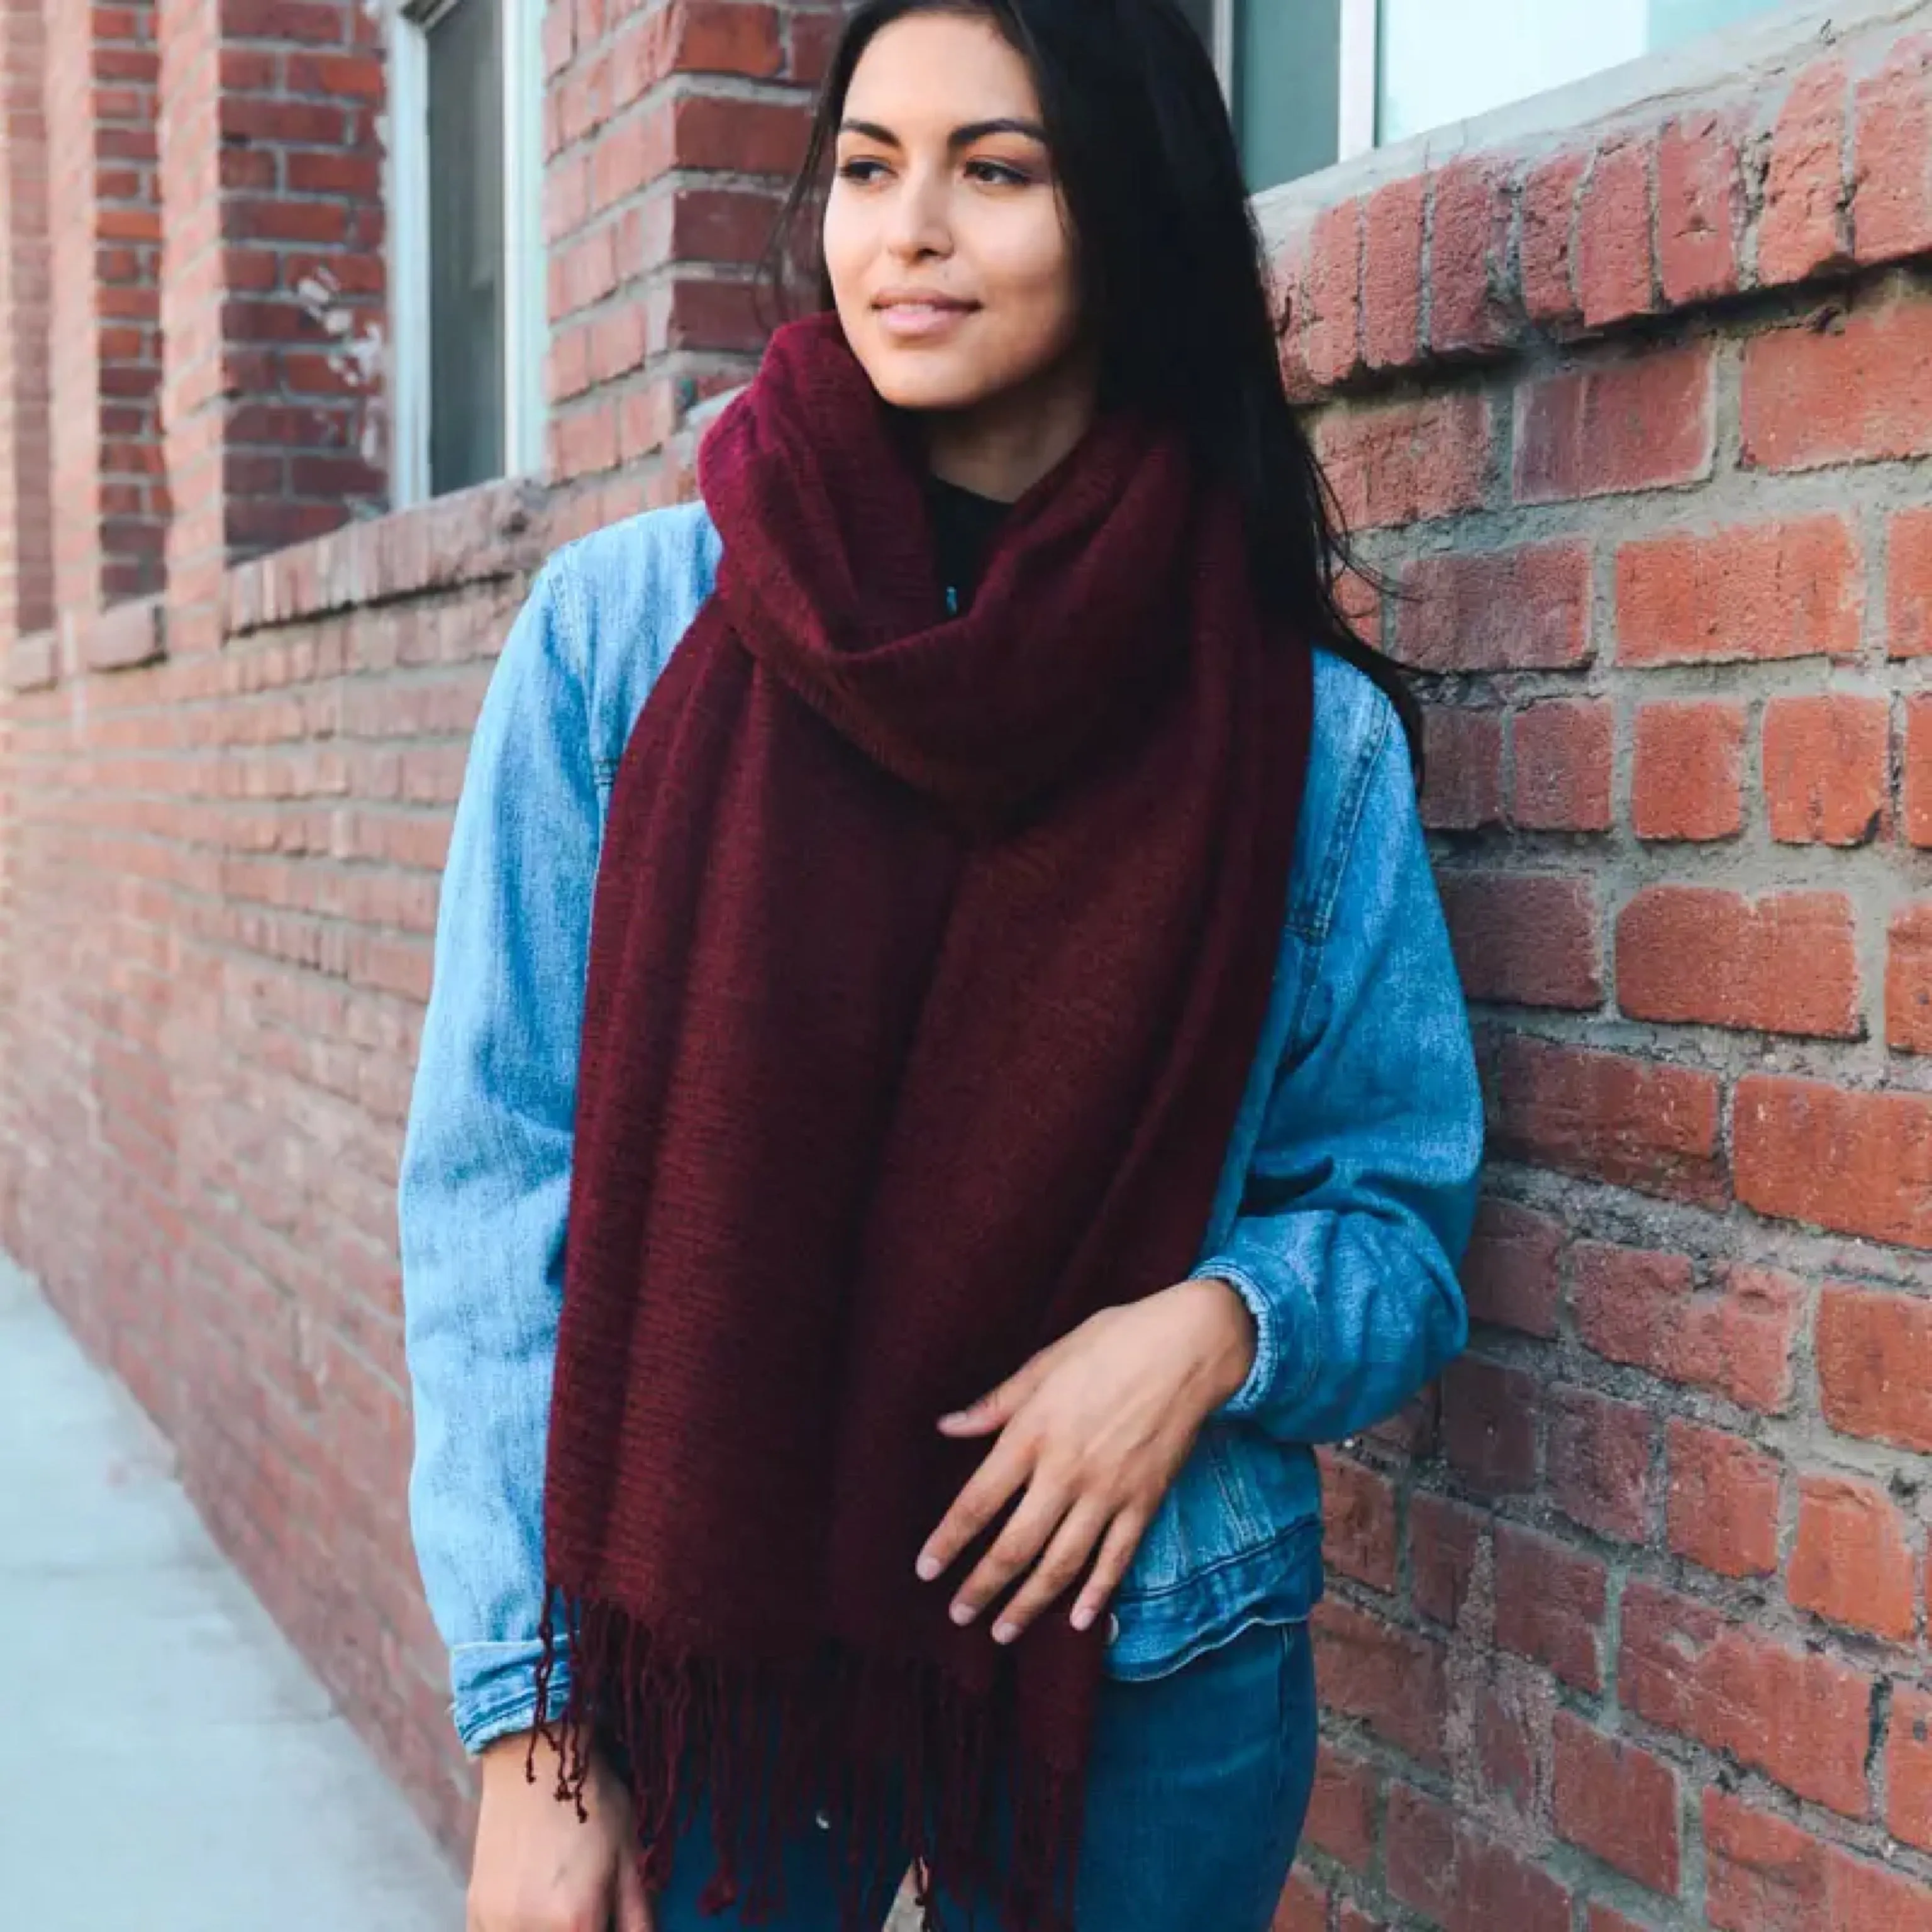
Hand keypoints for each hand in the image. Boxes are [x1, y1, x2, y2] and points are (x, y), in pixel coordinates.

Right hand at [468, 1730, 652, 1931]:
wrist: (535, 1758)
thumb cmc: (591, 1800)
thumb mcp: (629, 1856)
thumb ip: (637, 1916)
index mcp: (575, 1924)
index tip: (609, 1919)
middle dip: (581, 1930)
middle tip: (591, 1909)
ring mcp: (496, 1925)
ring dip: (551, 1931)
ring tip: (563, 1906)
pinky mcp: (475, 1913)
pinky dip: (518, 1930)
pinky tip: (535, 1910)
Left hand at [916, 1277, 1255, 1644]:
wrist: (1189, 1346)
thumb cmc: (1113, 1342)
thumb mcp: (1047, 1361)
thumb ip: (997, 1403)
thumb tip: (947, 1426)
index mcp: (1033, 1433)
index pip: (978, 1502)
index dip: (948, 1541)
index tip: (926, 1570)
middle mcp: (1066, 1472)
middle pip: (1015, 1545)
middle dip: (983, 1586)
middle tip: (958, 1616)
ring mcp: (1108, 1492)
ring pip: (1061, 1563)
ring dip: (1029, 1603)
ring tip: (1003, 1631)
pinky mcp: (1144, 1501)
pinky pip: (1116, 1558)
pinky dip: (1097, 1593)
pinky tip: (1077, 1620)